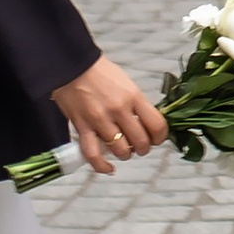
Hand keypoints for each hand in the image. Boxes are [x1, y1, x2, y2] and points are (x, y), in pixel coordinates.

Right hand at [53, 56, 166, 173]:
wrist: (72, 65)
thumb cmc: (101, 73)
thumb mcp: (126, 84)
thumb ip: (137, 104)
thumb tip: (147, 125)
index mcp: (134, 96)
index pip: (157, 125)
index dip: (160, 137)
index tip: (157, 139)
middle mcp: (119, 109)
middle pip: (140, 142)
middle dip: (143, 148)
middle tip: (139, 145)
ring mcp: (100, 119)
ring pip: (120, 151)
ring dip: (125, 155)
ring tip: (123, 150)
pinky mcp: (82, 127)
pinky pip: (93, 155)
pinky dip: (102, 166)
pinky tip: (109, 168)